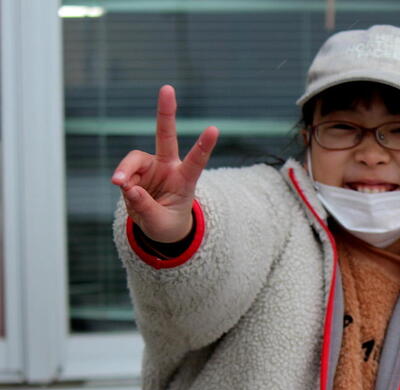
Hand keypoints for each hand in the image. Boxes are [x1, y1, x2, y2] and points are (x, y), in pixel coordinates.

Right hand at [110, 85, 218, 242]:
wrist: (158, 225)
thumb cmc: (167, 224)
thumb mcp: (160, 224)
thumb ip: (145, 208)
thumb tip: (128, 188)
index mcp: (185, 180)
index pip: (196, 162)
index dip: (204, 146)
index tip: (214, 129)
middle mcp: (169, 167)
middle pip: (166, 135)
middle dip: (166, 112)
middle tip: (167, 88)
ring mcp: (151, 166)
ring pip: (133, 160)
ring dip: (125, 171)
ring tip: (119, 184)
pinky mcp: (135, 170)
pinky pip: (123, 173)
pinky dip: (122, 182)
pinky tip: (124, 191)